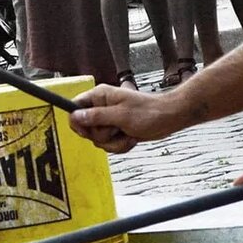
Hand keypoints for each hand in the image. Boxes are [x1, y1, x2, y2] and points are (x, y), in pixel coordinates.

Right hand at [69, 82, 186, 154]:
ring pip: (98, 140)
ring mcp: (108, 120)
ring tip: (128, 133)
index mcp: (100, 96)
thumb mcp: (121, 115)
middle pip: (85, 129)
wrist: (168, 119)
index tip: (87, 131)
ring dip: (113, 142)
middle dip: (102, 135)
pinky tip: (131, 138)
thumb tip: (75, 116)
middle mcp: (101, 107)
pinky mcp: (116, 131)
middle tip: (116, 129)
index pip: (74, 107)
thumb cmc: (149, 112)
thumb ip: (96, 116)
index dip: (77, 122)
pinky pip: (108, 145)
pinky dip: (120, 146)